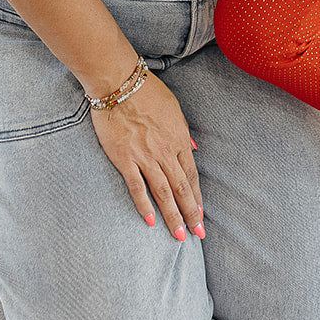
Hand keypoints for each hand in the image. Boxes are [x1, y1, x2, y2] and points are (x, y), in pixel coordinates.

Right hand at [89, 70, 203, 239]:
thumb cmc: (146, 91)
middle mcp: (165, 151)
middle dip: (191, 213)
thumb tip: (193, 149)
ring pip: (163, 192)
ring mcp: (145, 156)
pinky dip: (145, 206)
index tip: (201, 214)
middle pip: (181, 188)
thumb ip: (183, 131)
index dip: (197, 196)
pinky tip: (150, 222)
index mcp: (179, 138)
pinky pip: (137, 187)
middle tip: (197, 234)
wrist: (119, 83)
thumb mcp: (174, 108)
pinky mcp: (125, 159)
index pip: (191, 174)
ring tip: (178, 235)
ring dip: (172, 216)